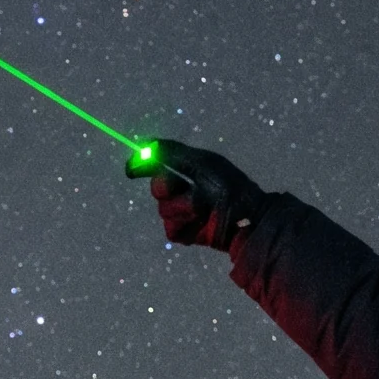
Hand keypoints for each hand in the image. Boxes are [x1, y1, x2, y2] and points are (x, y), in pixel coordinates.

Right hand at [127, 138, 266, 251]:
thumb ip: (171, 151)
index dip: (143, 166)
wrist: (246, 218)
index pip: (155, 165)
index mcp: (185, 170)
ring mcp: (181, 213)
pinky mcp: (183, 233)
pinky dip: (186, 224)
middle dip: (170, 186)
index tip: (132, 170)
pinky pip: (170, 228)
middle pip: (157, 188)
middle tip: (190, 187)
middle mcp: (181, 190)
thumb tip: (144, 145)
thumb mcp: (201, 163)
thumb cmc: (228, 186)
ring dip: (184, 207)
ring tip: (205, 209)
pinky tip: (202, 223)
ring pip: (164, 210)